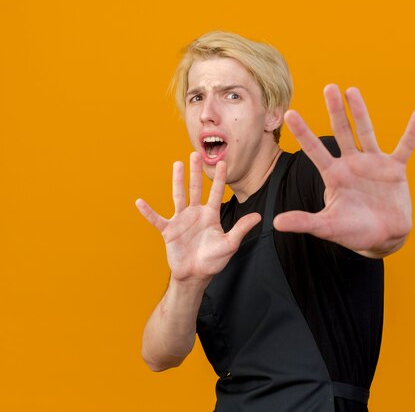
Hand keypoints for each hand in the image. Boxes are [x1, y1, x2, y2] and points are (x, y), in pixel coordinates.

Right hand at [135, 153, 260, 283]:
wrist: (196, 275)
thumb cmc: (213, 260)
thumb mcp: (230, 244)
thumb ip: (241, 229)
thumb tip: (258, 216)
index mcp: (211, 215)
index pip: (217, 192)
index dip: (220, 178)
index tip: (223, 162)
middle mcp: (196, 213)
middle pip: (196, 188)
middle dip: (197, 171)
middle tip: (197, 154)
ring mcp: (181, 220)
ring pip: (179, 196)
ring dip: (178, 180)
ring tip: (177, 164)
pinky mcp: (169, 231)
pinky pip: (157, 219)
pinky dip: (148, 212)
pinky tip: (140, 202)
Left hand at [273, 84, 414, 257]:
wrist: (383, 237)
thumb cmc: (353, 232)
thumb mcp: (328, 227)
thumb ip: (305, 221)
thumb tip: (275, 223)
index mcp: (334, 175)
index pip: (314, 150)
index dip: (303, 132)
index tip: (289, 113)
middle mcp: (352, 164)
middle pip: (341, 132)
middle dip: (335, 111)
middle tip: (329, 87)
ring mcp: (374, 164)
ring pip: (366, 132)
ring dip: (361, 112)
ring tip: (352, 90)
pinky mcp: (395, 169)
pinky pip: (405, 147)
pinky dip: (412, 133)